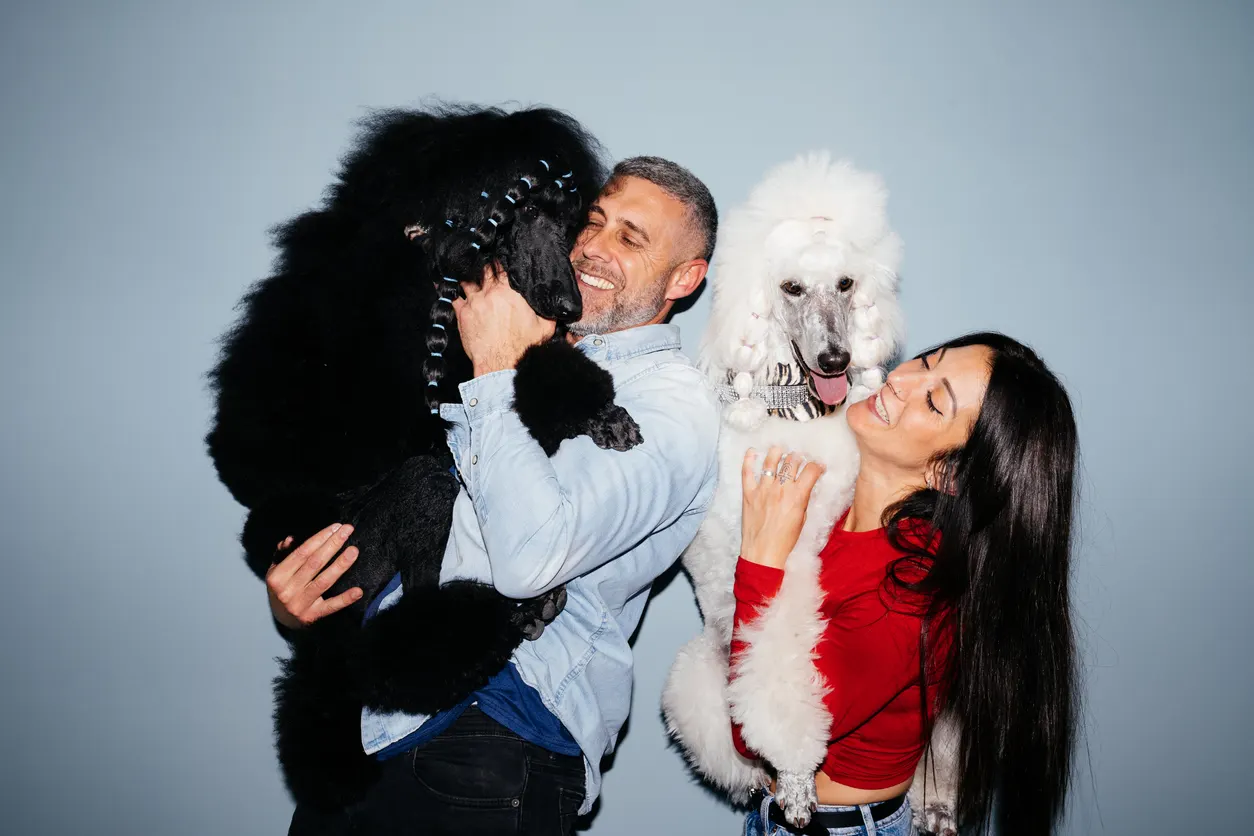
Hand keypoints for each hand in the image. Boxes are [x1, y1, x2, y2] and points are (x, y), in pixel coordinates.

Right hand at [266, 523, 362, 628]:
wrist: (281, 621)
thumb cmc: (282, 588)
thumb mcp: (276, 571)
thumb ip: (283, 554)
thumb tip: (291, 539)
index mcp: (277, 577)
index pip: (302, 553)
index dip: (320, 538)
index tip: (335, 527)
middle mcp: (287, 591)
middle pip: (314, 564)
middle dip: (333, 545)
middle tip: (348, 531)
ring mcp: (300, 605)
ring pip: (324, 581)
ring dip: (340, 565)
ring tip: (354, 551)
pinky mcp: (312, 617)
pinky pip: (331, 607)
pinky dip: (345, 599)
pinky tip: (358, 591)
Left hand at [452, 264, 555, 376]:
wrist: (501, 365)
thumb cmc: (521, 348)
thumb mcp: (544, 327)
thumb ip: (547, 311)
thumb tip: (553, 304)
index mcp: (510, 291)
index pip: (502, 266)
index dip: (501, 261)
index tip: (500, 260)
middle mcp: (490, 293)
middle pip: (484, 270)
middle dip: (485, 267)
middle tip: (486, 267)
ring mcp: (474, 302)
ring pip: (467, 281)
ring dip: (470, 279)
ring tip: (470, 277)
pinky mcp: (463, 315)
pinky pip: (454, 297)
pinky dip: (455, 292)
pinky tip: (453, 289)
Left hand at [740, 447, 824, 568]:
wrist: (763, 553)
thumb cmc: (784, 540)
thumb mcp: (801, 520)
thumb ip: (803, 501)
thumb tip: (804, 488)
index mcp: (797, 496)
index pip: (811, 471)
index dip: (817, 466)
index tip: (818, 467)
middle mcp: (781, 489)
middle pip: (792, 461)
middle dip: (798, 458)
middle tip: (798, 460)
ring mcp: (763, 489)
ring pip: (770, 461)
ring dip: (777, 453)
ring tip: (779, 451)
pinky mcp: (748, 493)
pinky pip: (747, 472)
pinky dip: (748, 460)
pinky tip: (752, 451)